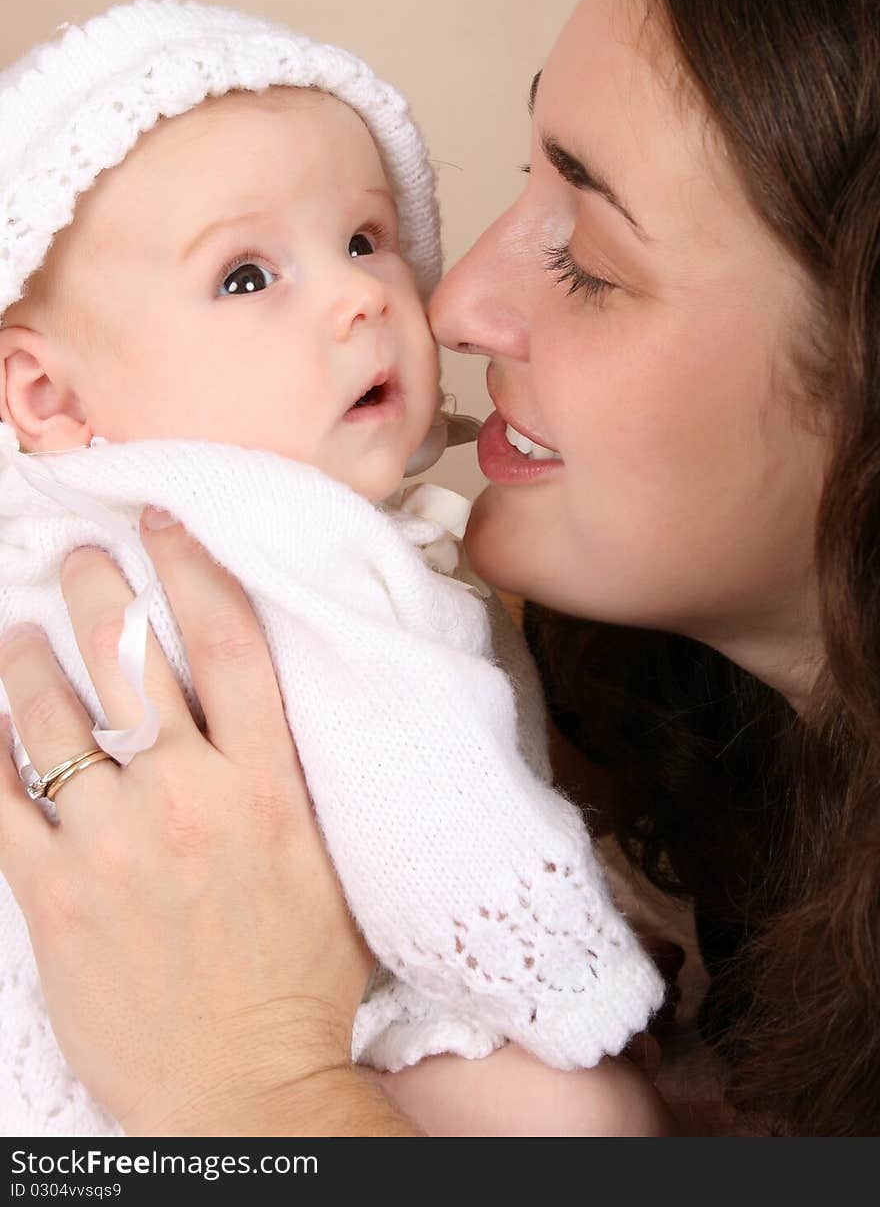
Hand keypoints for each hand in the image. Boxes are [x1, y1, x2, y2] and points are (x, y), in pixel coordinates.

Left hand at [0, 511, 372, 1135]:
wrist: (242, 1090)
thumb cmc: (299, 985)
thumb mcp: (329, 870)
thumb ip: (295, 785)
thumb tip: (265, 716)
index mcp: (267, 787)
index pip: (228, 643)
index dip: (192, 567)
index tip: (164, 524)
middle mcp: (189, 798)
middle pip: (130, 661)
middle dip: (96, 592)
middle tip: (77, 562)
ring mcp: (114, 845)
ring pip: (50, 718)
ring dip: (26, 661)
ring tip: (16, 635)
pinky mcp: (54, 896)